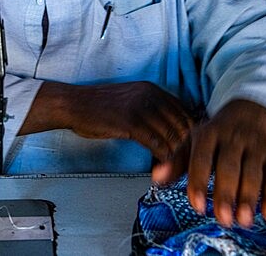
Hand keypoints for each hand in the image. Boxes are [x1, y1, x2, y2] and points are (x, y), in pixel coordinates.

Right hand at [19, 81, 195, 162]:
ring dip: (176, 160)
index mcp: (155, 90)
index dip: (192, 139)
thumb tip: (172, 138)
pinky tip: (159, 170)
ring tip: (174, 174)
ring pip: (173, 138)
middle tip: (185, 171)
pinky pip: (157, 144)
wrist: (73, 104)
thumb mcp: (131, 103)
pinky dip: (162, 161)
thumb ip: (152, 114)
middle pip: (184, 127)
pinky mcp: (131, 121)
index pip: (186, 115)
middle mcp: (152, 95)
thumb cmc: (99, 108)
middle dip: (188, 152)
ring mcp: (142, 107)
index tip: (189, 157)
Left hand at [153, 99, 265, 227]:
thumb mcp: (192, 143)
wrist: (246, 115)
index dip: (199, 182)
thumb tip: (156, 178)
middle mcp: (232, 138)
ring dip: (249, 197)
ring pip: (253, 171)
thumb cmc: (213, 137)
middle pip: (229, 166)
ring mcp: (253, 146)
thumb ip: (176, 162)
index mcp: (208, 134)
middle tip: (223, 219)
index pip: (202, 158)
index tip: (197, 206)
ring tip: (244, 221)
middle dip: (226, 193)